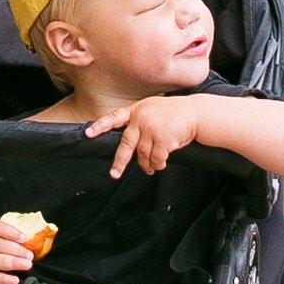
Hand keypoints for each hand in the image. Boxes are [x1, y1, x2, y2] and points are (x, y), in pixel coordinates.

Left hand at [89, 97, 217, 176]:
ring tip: (152, 167)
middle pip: (126, 144)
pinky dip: (159, 164)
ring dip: (148, 164)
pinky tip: (162, 162)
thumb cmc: (175, 113)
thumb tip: (131, 144)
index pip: (114, 117)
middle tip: (114, 174)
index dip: (101, 126)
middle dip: (120, 161)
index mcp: (136, 110)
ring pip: (143, 155)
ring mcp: (151, 128)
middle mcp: (141, 119)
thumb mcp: (152, 110)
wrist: (195, 112)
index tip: (88, 134)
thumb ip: (140, 121)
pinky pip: (157, 158)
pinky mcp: (162, 138)